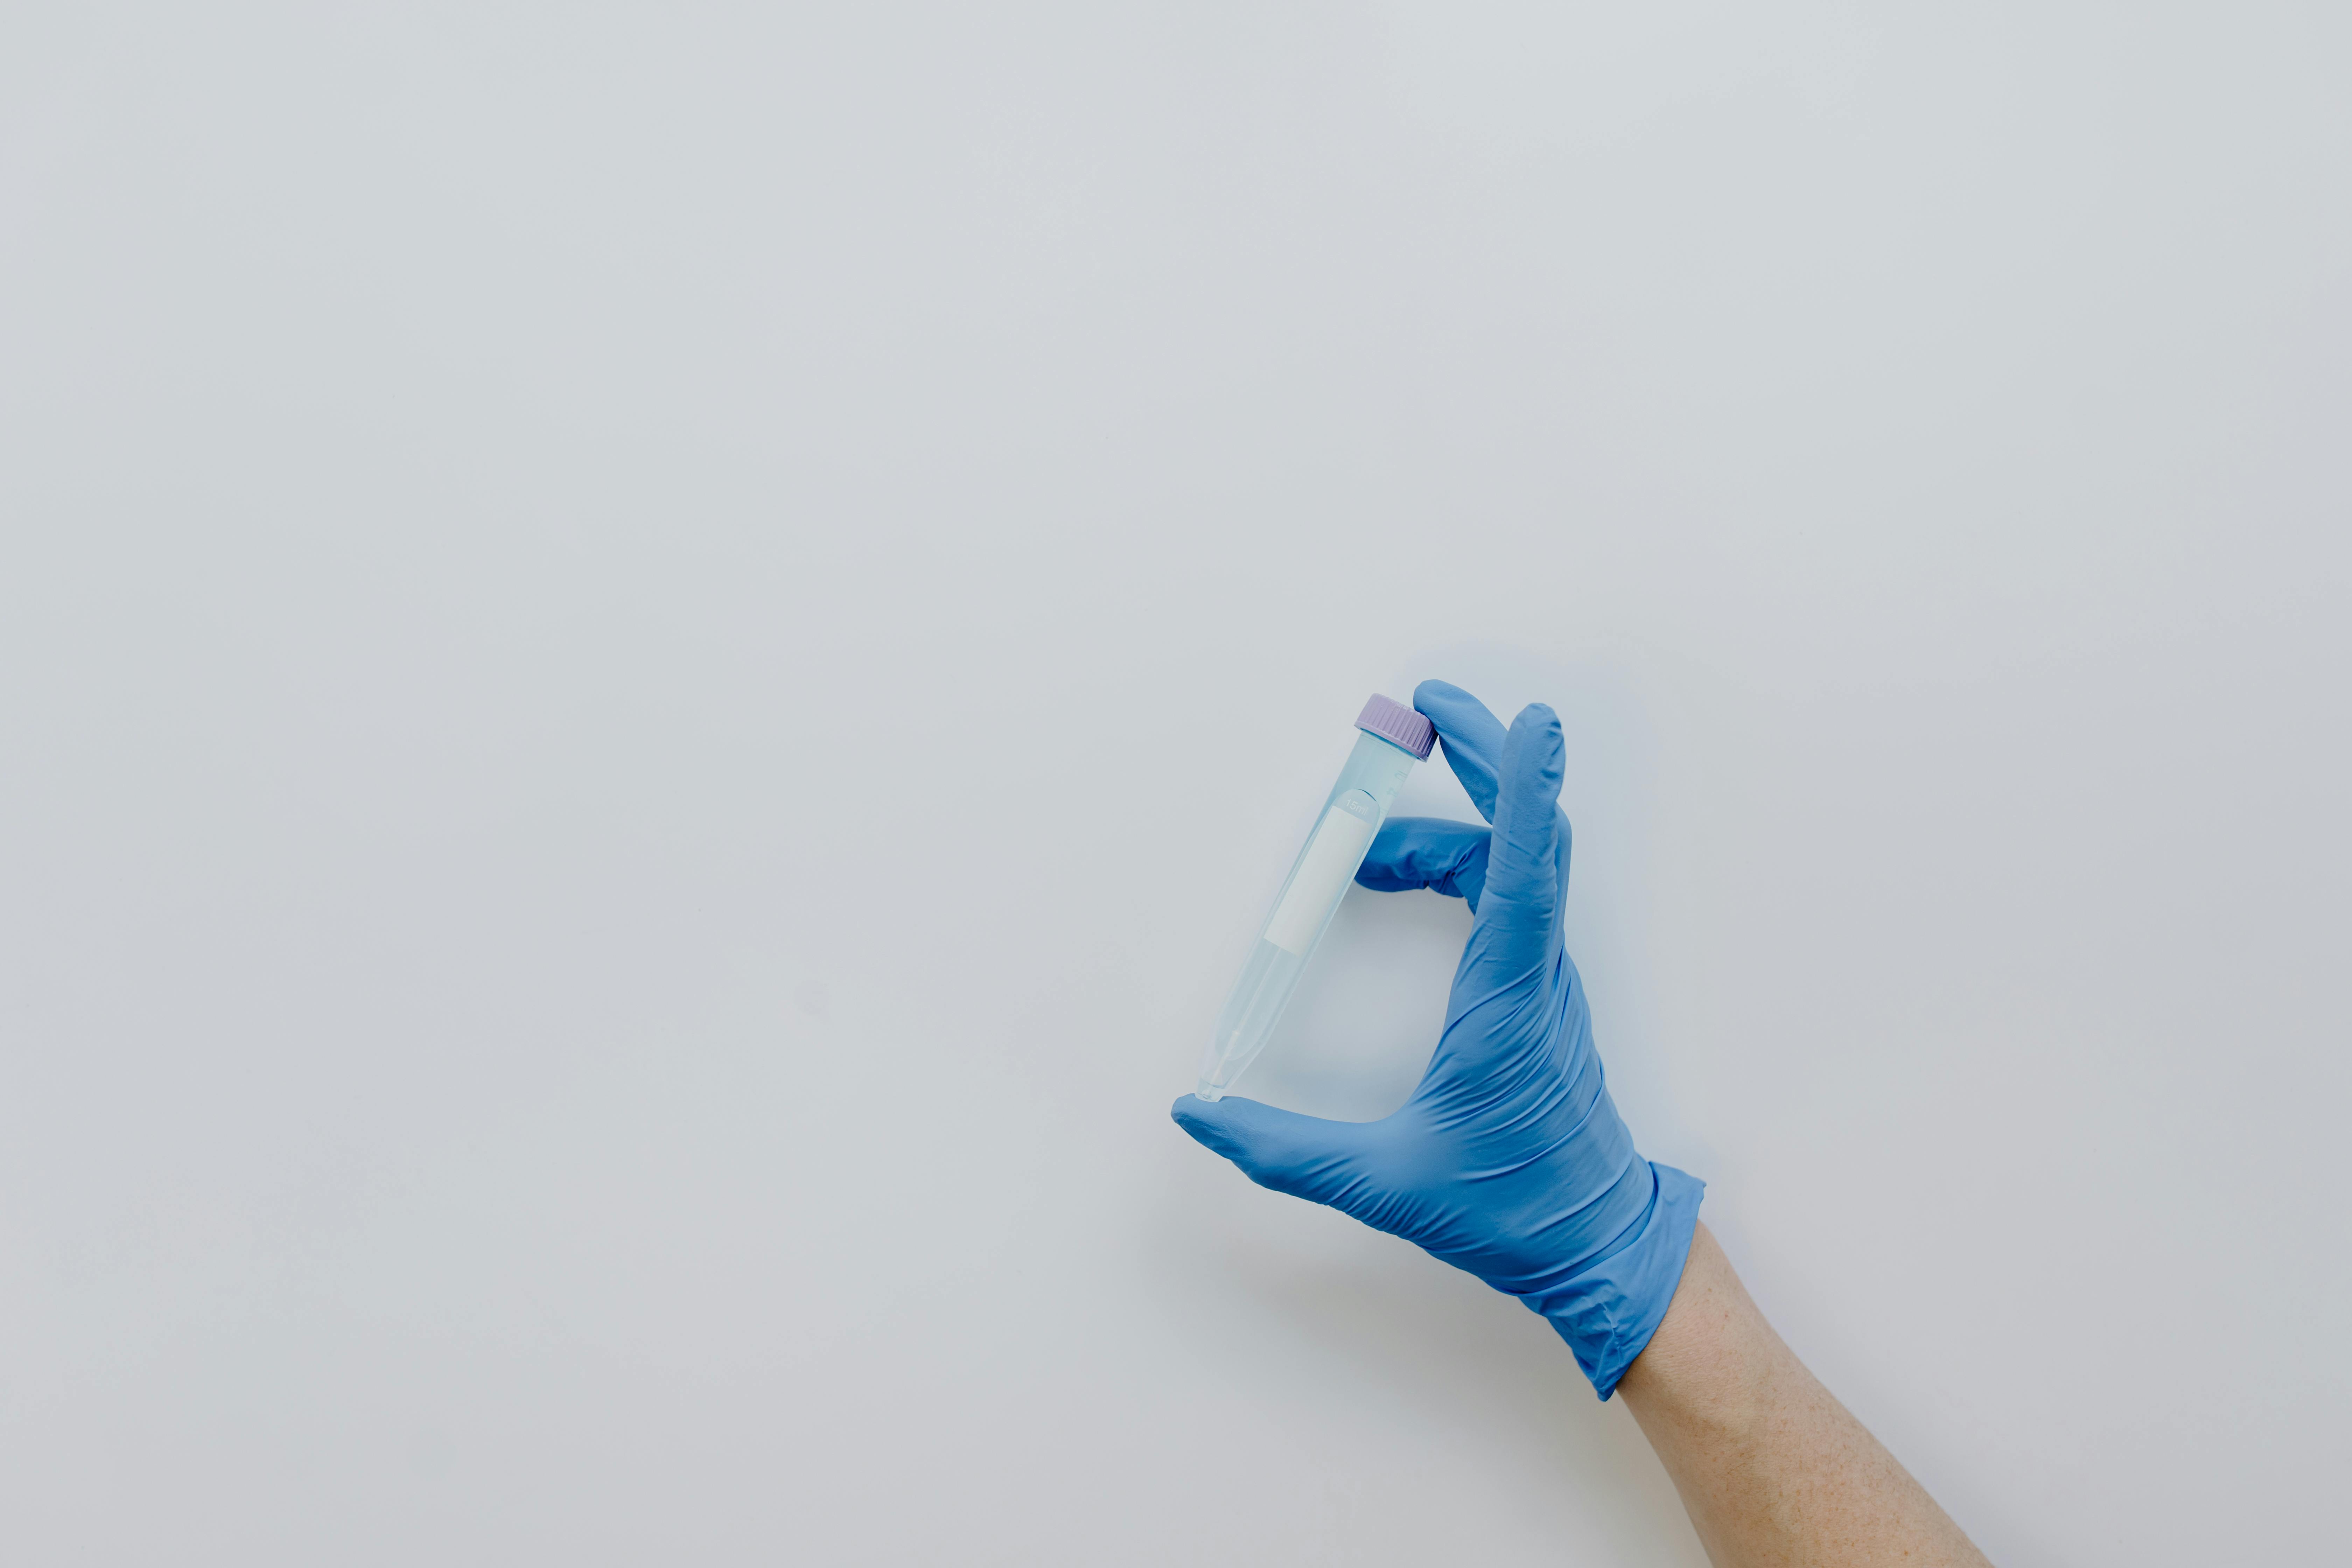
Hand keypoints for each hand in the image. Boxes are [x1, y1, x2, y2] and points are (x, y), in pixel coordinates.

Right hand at [1173, 681, 1702, 1396]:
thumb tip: (1199, 1114)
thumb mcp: (1385, 1183)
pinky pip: (1509, 895)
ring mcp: (1542, 979)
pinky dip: (1462, 863)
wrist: (1596, 1248)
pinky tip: (1404, 881)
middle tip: (1422, 709)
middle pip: (1524, 836)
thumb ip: (1283, 1151)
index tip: (1529, 718)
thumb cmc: (1509, 1212)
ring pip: (1512, 865)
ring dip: (1448, 826)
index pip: (1523, 870)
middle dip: (1480, 759)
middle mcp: (1536, 972)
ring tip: (1361, 849)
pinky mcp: (1536, 993)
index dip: (1522, 788)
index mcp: (1508, 1000)